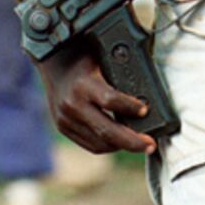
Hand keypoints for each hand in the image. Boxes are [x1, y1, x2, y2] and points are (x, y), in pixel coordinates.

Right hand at [39, 47, 156, 155]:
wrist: (54, 61)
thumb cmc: (85, 57)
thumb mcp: (102, 60)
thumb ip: (119, 78)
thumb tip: (146, 96)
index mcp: (83, 84)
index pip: (110, 100)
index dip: (130, 107)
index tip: (146, 111)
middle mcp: (72, 104)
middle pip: (106, 130)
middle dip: (132, 141)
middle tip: (150, 145)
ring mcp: (66, 119)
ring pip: (98, 143)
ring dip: (121, 146)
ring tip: (140, 144)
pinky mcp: (64, 128)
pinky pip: (89, 144)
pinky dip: (108, 146)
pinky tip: (121, 142)